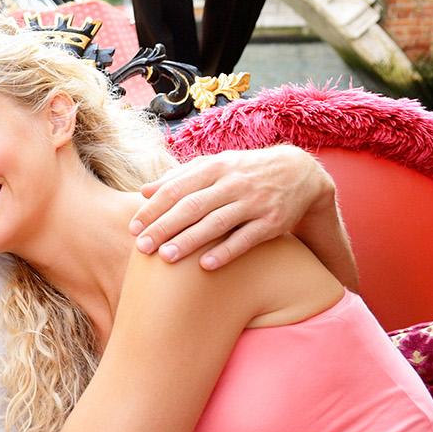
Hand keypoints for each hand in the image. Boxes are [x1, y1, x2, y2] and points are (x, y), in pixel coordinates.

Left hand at [129, 144, 330, 269]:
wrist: (299, 173)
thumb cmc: (244, 171)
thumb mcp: (214, 165)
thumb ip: (179, 177)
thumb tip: (144, 191)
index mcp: (213, 167)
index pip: (176, 188)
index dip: (153, 208)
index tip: (133, 226)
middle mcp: (232, 183)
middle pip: (191, 206)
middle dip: (163, 227)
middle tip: (141, 247)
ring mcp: (253, 203)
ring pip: (215, 223)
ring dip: (189, 241)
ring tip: (165, 258)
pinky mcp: (272, 223)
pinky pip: (245, 239)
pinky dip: (225, 251)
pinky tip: (205, 266)